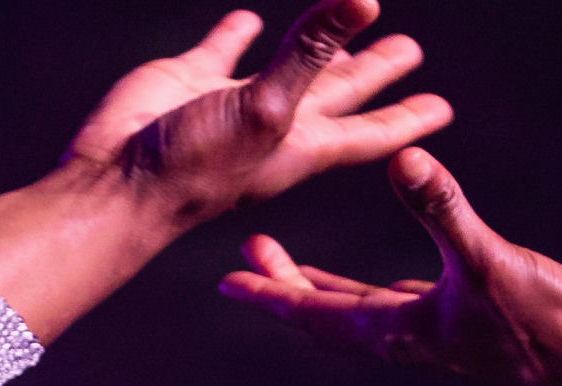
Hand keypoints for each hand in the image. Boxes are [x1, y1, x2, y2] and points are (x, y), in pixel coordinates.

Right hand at [68, 2, 451, 228]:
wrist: (119, 186)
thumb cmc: (194, 169)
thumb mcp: (268, 107)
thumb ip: (313, 51)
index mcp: (302, 145)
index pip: (369, 128)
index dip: (407, 115)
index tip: (443, 107)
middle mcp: (274, 125)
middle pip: (341, 93)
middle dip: (377, 74)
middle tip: (412, 53)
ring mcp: (232, 103)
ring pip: (290, 65)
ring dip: (319, 47)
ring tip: (347, 29)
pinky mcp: (191, 80)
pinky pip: (224, 49)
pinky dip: (239, 34)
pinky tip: (250, 23)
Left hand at [221, 147, 561, 385]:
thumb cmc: (542, 325)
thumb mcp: (486, 258)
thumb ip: (442, 209)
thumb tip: (404, 156)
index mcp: (395, 328)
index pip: (313, 311)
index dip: (269, 293)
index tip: (226, 281)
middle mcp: (402, 337)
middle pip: (322, 313)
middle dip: (280, 287)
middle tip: (244, 256)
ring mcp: (428, 335)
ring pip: (353, 311)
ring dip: (315, 288)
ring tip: (281, 262)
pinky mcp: (457, 325)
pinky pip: (391, 305)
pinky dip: (363, 290)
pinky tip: (362, 281)